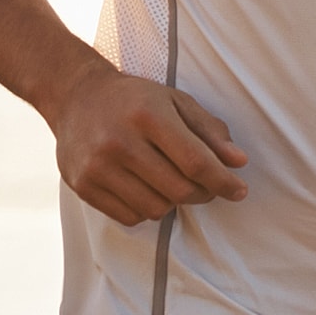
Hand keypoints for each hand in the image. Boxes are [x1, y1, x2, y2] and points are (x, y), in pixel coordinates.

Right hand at [48, 67, 248, 226]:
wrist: (76, 97)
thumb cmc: (135, 100)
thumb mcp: (176, 102)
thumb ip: (209, 131)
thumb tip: (239, 163)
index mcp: (148, 115)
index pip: (195, 161)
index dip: (222, 181)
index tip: (239, 190)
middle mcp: (120, 141)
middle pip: (179, 190)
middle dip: (202, 193)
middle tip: (206, 186)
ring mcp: (98, 167)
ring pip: (156, 209)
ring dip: (173, 203)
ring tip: (170, 182)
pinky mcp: (83, 186)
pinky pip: (130, 217)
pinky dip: (146, 209)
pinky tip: (145, 188)